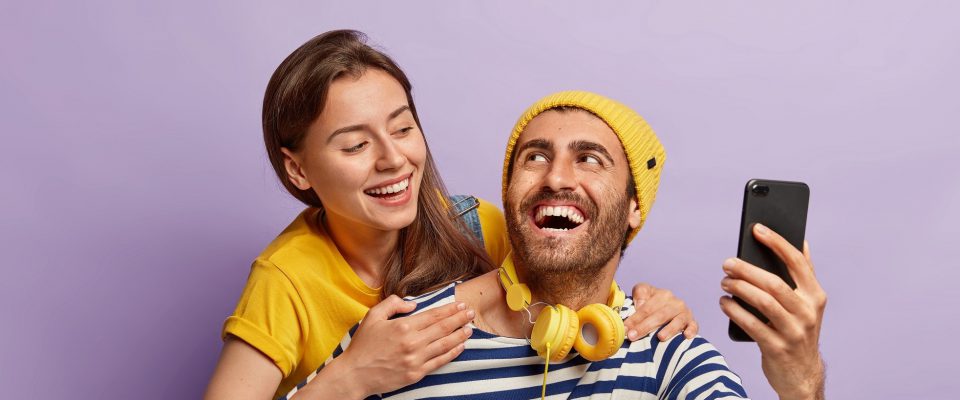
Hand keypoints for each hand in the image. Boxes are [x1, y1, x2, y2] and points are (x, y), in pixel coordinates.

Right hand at [294, 295, 473, 398]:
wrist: (355, 374)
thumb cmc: (363, 345)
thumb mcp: (373, 316)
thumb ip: (393, 304)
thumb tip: (413, 305)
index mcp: (403, 327)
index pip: (433, 315)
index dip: (450, 310)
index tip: (460, 305)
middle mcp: (412, 342)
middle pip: (443, 328)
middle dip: (459, 319)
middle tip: (471, 313)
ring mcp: (415, 359)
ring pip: (445, 345)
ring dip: (460, 336)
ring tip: (470, 329)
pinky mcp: (416, 374)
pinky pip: (439, 362)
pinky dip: (452, 353)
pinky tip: (460, 347)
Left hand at [624, 283, 698, 340]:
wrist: (670, 306)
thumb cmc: (652, 302)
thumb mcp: (644, 292)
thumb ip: (640, 295)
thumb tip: (639, 306)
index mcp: (662, 294)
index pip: (646, 308)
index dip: (634, 318)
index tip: (625, 328)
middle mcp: (675, 302)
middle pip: (659, 315)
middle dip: (645, 326)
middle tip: (633, 336)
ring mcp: (685, 312)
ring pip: (677, 321)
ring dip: (669, 330)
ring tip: (660, 338)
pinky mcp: (692, 322)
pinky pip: (694, 326)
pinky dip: (691, 330)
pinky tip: (686, 336)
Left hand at [719, 223, 826, 399]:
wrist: (802, 374)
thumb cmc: (798, 330)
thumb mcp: (808, 304)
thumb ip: (804, 275)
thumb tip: (802, 241)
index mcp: (815, 295)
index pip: (797, 262)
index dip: (777, 242)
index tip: (757, 229)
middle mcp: (807, 312)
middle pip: (773, 282)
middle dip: (746, 270)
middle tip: (727, 263)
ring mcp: (793, 331)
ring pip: (762, 302)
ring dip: (738, 288)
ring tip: (724, 282)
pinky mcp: (776, 347)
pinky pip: (751, 324)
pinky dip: (734, 311)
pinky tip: (724, 303)